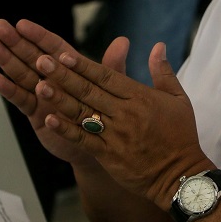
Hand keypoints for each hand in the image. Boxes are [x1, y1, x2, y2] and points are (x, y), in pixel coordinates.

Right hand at [0, 19, 100, 168]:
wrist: (100, 145)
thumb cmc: (107, 113)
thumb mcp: (112, 89)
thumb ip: (112, 66)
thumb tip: (124, 41)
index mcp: (71, 67)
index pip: (53, 47)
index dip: (38, 35)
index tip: (21, 23)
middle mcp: (54, 78)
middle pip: (32, 56)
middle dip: (15, 41)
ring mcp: (42, 95)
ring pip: (22, 74)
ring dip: (6, 59)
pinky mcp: (36, 113)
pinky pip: (21, 100)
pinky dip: (9, 90)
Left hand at [30, 32, 212, 208]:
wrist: (181, 175)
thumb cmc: (180, 136)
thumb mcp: (178, 99)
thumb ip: (163, 72)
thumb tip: (158, 45)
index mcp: (140, 97)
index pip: (106, 76)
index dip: (83, 65)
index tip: (63, 54)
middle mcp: (125, 113)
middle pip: (89, 91)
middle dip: (64, 75)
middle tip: (41, 61)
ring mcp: (115, 135)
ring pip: (83, 113)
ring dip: (60, 98)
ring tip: (39, 86)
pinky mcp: (108, 155)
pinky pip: (83, 139)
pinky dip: (65, 129)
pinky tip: (48, 118)